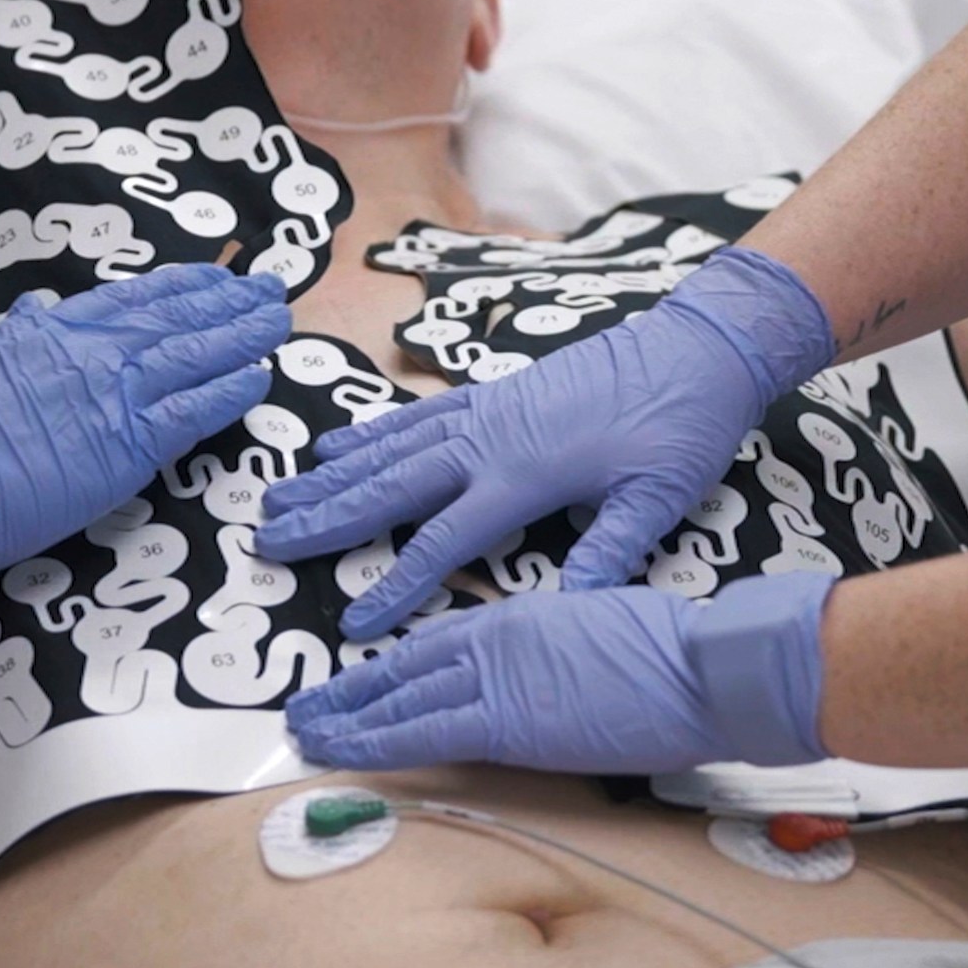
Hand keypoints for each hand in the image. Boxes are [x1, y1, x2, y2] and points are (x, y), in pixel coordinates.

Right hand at [0, 265, 288, 582]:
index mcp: (48, 331)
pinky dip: (229, 392)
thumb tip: (35, 309)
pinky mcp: (125, 446)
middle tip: (267, 288)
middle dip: (226, 300)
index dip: (179, 285)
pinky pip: (192, 412)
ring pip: (194, 355)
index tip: (212, 275)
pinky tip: (258, 377)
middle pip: (173, 317)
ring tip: (277, 320)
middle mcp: (89, 353)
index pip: (129, 299)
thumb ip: (11, 337)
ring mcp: (111, 396)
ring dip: (242, 335)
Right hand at [255, 247, 834, 640]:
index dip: (397, 585)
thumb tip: (570, 610)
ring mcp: (488, 410)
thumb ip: (608, 550)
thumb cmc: (683, 423)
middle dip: (330, 517)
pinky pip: (419, 415)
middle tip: (268, 539)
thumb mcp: (658, 497)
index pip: (444, 541)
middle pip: (393, 486)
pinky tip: (342, 444)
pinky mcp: (497, 392)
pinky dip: (374, 431)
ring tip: (282, 493)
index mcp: (523, 475)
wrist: (699, 345)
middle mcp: (490, 439)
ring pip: (393, 446)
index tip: (355, 622)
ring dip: (336, 473)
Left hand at [285, 573, 833, 773]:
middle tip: (307, 707)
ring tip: (306, 729)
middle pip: (404, 667)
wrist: (703, 666)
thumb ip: (559, 650)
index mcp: (520, 616)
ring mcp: (495, 675)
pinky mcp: (503, 718)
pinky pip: (420, 732)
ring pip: (399, 697)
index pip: (437, 644)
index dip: (391, 667)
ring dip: (346, 715)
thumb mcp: (601, 632)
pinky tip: (339, 749)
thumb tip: (547, 676)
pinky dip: (372, 740)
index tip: (359, 681)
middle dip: (350, 690)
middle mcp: (495, 637)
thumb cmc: (674, 655)